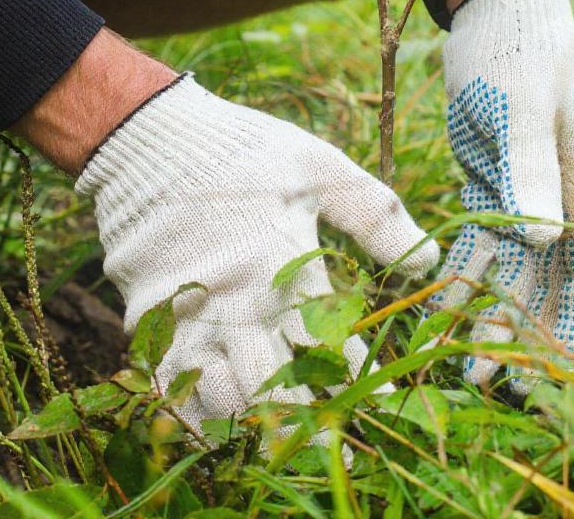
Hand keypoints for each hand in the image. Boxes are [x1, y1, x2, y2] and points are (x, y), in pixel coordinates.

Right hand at [74, 76, 438, 438]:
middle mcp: (237, 301)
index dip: (359, 381)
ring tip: (282, 433)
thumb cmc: (243, 150)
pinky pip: (173, 385)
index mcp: (285, 265)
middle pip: (278, 388)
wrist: (146, 136)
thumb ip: (375, 214)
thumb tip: (427, 260)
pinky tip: (221, 418)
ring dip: (255, 419)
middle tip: (335, 437)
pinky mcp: (149, 319)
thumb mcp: (319, 166)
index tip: (380, 404)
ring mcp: (188, 316)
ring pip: (224, 398)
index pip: (330, 345)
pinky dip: (198, 409)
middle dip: (311, 419)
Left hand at [431, 0, 573, 388]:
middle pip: (550, 282)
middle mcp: (556, 195)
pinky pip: (479, 242)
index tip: (567, 372)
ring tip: (463, 363)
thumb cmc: (518, 44)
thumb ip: (531, 166)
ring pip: (512, 270)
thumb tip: (541, 239)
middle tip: (493, 382)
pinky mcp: (487, 179)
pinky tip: (438, 310)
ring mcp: (522, 189)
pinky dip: (463, 277)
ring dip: (493, 316)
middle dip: (529, 335)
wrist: (492, 2)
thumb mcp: (522, 102)